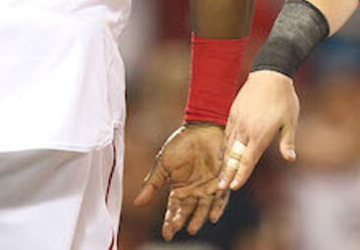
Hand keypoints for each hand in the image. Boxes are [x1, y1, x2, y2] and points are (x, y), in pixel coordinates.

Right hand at [133, 123, 229, 239]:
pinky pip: (221, 197)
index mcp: (179, 188)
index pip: (173, 210)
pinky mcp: (222, 180)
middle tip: (178, 227)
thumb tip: (137, 203)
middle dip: (183, 220)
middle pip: (188, 211)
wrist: (201, 127)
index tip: (167, 233)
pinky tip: (214, 216)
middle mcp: (194, 191)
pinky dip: (218, 206)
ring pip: (204, 208)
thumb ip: (152, 185)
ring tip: (194, 227)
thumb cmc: (181, 143)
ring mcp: (208, 187)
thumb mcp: (163, 164)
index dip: (170, 222)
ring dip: (199, 218)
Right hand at [217, 70, 298, 192]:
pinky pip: (227, 134)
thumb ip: (287, 141)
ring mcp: (238, 120)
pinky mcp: (233, 112)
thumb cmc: (284, 99)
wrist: (270, 74)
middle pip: (234, 156)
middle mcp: (246, 129)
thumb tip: (290, 159)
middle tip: (220, 187)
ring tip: (220, 175)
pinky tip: (223, 154)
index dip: (241, 174)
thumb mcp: (290, 121)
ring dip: (224, 162)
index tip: (234, 187)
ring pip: (229, 146)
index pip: (248, 160)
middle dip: (227, 173)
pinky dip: (224, 146)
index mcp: (260, 134)